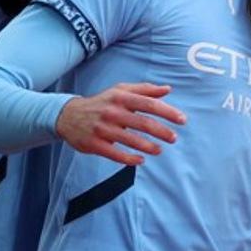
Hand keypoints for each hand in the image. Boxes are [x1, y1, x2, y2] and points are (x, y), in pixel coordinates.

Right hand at [56, 83, 185, 165]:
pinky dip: (129, 159)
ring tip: (160, 150)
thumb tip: (168, 89)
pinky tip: (141, 160)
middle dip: (162, 131)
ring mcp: (102, 129)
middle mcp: (112, 112)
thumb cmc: (102, 102)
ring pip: (130, 140)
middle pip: (142, 123)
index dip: (168, 112)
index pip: (149, 104)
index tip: (182, 120)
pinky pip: (115, 154)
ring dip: (148, 147)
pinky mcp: (94, 144)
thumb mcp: (121, 91)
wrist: (68, 115)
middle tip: (174, 138)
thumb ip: (145, 90)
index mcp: (121, 97)